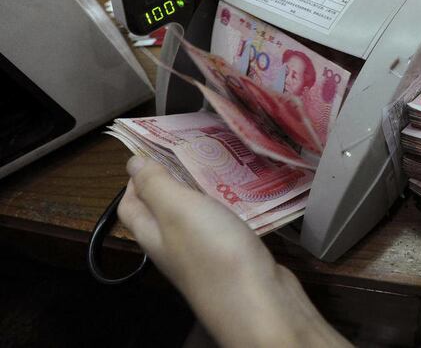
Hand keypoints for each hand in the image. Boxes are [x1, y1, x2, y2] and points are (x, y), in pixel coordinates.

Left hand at [118, 156, 349, 347]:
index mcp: (152, 236)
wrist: (257, 300)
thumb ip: (155, 185)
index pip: (130, 206)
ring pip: (194, 220)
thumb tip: (132, 164)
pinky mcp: (232, 259)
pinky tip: (242, 199)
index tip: (154, 153)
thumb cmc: (213, 252)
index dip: (134, 180)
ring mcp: (204, 256)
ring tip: (219, 169)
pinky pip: (222, 228)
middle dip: (170, 182)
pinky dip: (226, 209)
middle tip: (192, 154)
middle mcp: (173, 248)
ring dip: (202, 194)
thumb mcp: (177, 209)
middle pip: (161, 213)